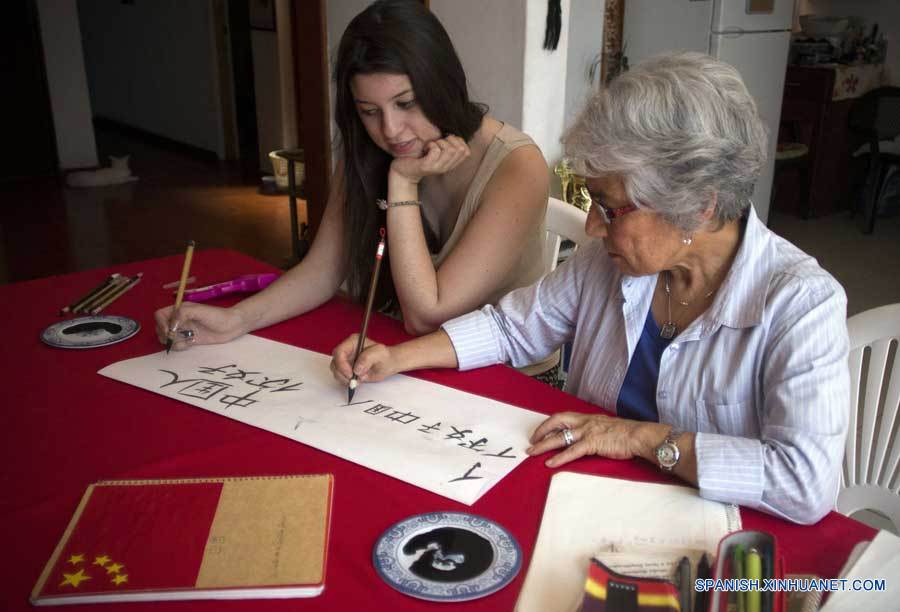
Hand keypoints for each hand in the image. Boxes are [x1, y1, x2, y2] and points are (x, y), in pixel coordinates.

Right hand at [154, 302, 245, 350]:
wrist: (232, 326)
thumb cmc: (217, 316)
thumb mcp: (199, 311)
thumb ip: (183, 314)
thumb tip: (171, 325)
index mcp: (180, 310)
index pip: (160, 315)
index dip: (161, 323)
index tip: (170, 331)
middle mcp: (180, 320)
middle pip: (161, 328)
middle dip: (166, 334)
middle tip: (177, 337)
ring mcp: (184, 330)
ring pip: (167, 338)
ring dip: (173, 342)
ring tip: (187, 340)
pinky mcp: (189, 340)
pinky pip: (177, 345)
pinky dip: (180, 346)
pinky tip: (191, 343)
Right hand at [330, 334, 400, 383]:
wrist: (388, 364)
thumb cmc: (385, 356)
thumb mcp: (380, 353)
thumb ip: (368, 358)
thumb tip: (356, 368)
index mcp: (353, 342)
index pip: (339, 352)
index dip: (341, 364)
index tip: (350, 373)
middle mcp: (347, 350)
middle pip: (335, 362)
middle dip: (342, 373)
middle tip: (353, 380)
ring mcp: (346, 360)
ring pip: (336, 370)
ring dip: (344, 378)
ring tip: (358, 380)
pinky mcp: (347, 369)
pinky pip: (340, 376)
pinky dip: (346, 381)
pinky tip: (357, 381)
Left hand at [389, 135, 469, 184]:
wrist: (404, 172)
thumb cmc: (420, 158)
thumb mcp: (437, 153)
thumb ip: (447, 146)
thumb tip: (453, 133)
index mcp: (451, 164)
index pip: (467, 152)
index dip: (459, 141)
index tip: (447, 140)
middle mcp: (446, 167)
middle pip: (460, 149)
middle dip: (450, 140)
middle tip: (438, 141)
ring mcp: (437, 168)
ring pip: (450, 150)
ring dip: (440, 142)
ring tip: (432, 144)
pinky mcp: (426, 166)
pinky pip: (435, 151)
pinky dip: (431, 145)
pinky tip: (426, 147)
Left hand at [526, 412, 650, 467]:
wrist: (638, 436)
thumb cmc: (625, 434)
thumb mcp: (605, 427)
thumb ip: (593, 430)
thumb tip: (584, 438)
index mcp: (587, 417)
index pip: (562, 417)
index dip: (549, 424)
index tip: (540, 431)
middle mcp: (584, 422)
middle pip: (556, 423)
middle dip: (541, 431)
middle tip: (531, 441)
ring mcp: (588, 432)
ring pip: (560, 437)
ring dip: (544, 445)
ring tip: (532, 452)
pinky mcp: (592, 443)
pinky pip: (571, 451)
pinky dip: (559, 457)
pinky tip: (550, 463)